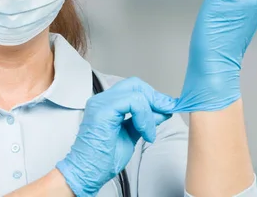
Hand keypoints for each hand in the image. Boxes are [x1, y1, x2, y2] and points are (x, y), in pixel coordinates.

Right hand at [56, 77, 176, 196]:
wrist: (87, 173)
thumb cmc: (102, 159)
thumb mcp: (131, 135)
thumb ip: (144, 121)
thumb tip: (162, 111)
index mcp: (107, 103)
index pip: (133, 88)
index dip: (153, 96)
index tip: (169, 107)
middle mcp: (102, 99)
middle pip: (135, 84)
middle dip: (155, 97)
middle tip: (167, 111)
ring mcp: (101, 103)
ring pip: (136, 92)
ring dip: (150, 110)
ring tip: (151, 130)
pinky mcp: (103, 110)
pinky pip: (132, 102)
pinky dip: (144, 117)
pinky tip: (145, 133)